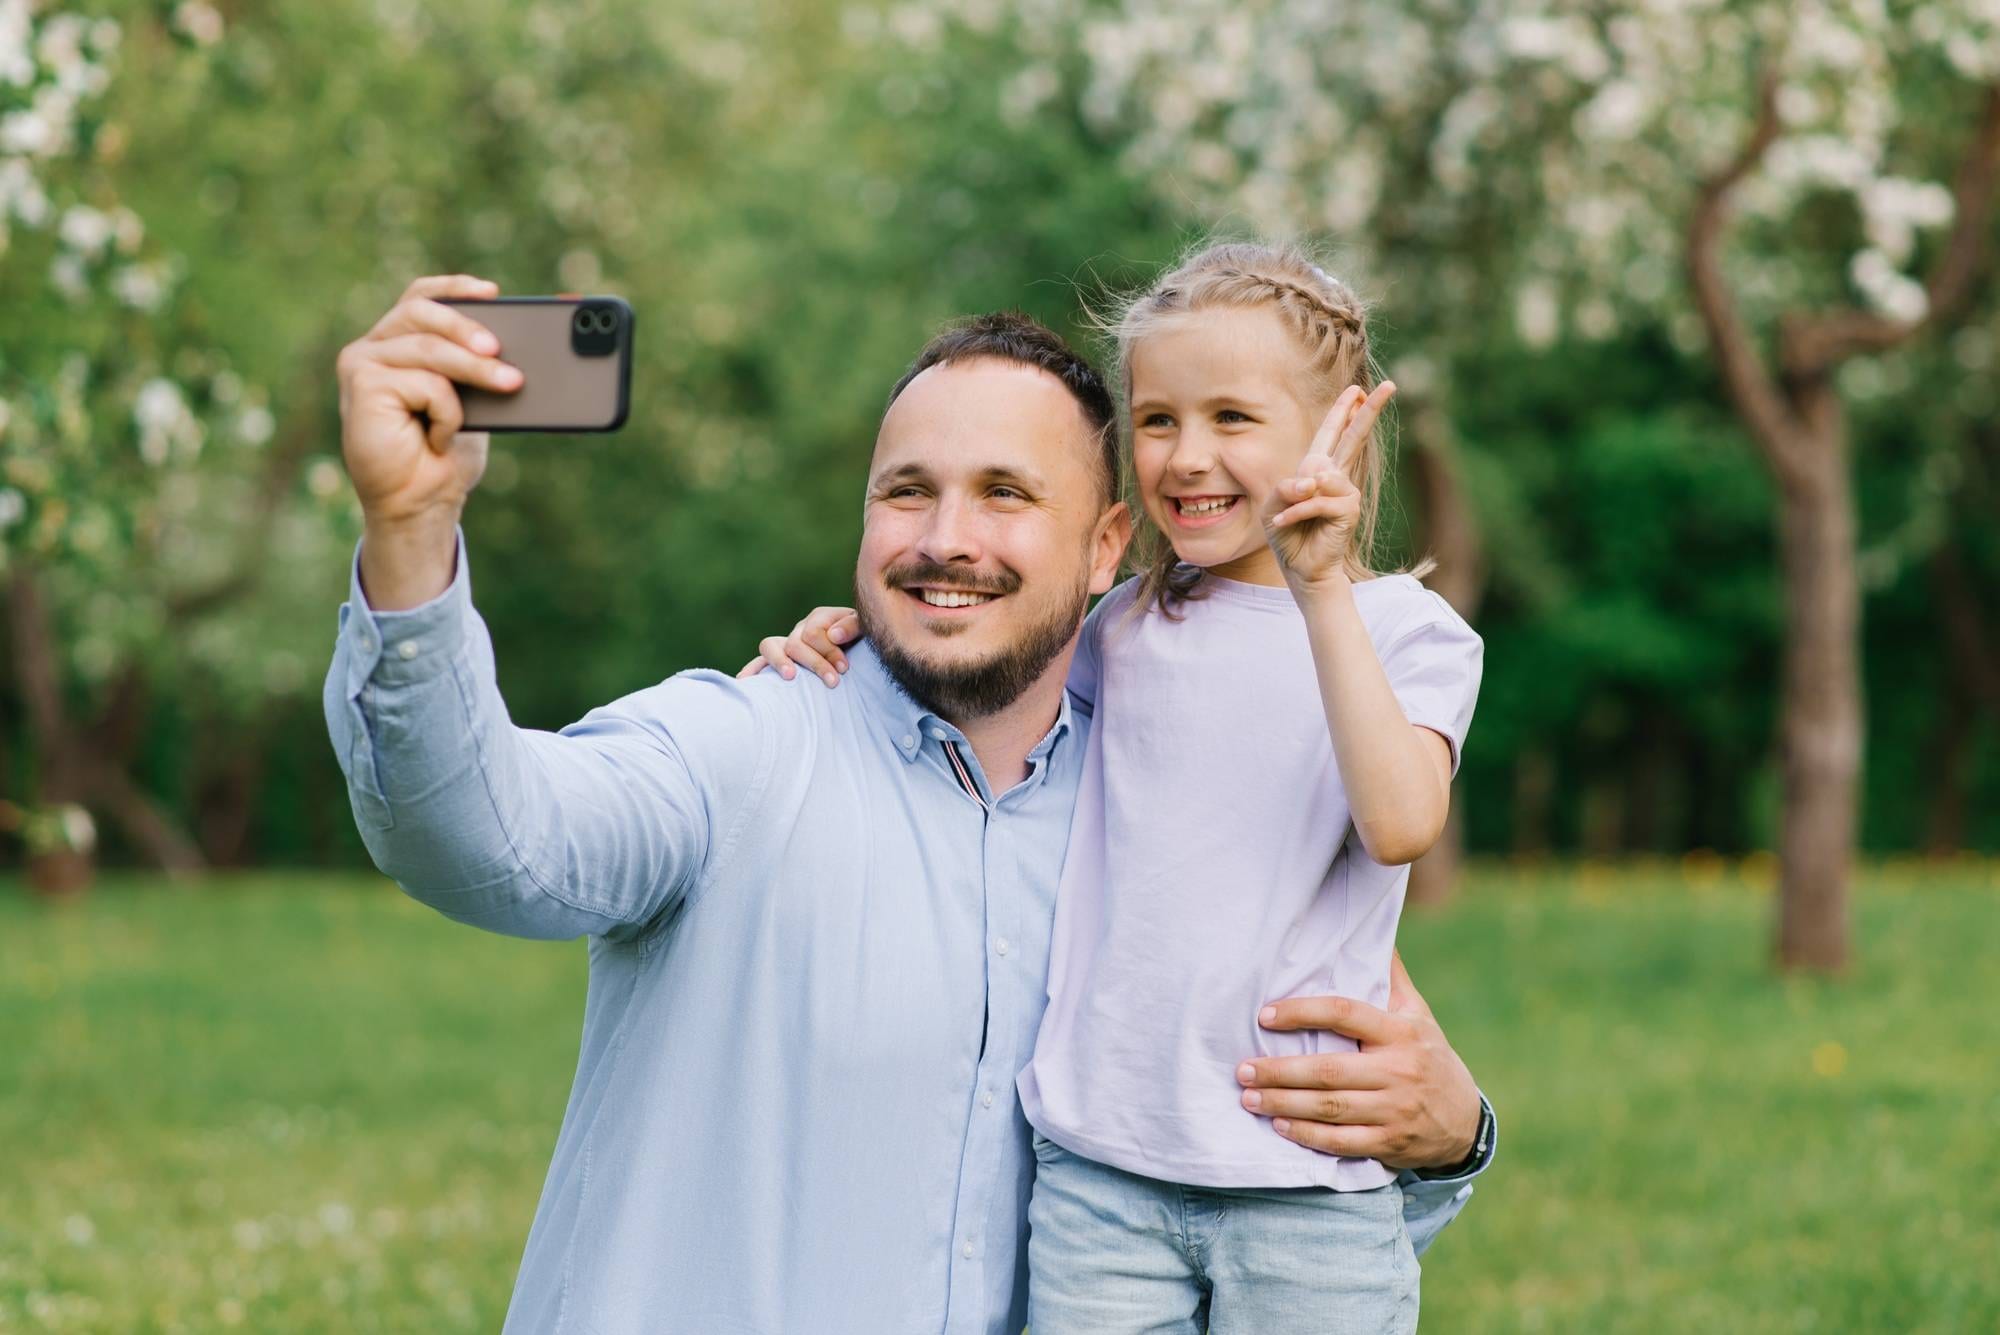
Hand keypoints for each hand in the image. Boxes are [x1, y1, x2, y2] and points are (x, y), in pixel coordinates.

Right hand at [336, 274, 522, 527]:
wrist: (421, 503)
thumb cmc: (447, 453)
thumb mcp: (477, 400)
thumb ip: (488, 364)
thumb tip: (540, 334)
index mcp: (400, 343)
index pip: (423, 297)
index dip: (455, 288)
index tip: (494, 293)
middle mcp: (375, 347)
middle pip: (423, 313)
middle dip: (469, 327)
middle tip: (504, 349)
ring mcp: (362, 362)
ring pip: (430, 348)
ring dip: (476, 370)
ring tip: (510, 384)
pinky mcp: (361, 384)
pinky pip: (425, 382)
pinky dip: (447, 412)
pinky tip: (439, 438)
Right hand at [737, 606, 862, 685]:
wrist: (861, 651)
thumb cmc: (864, 642)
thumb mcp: (865, 630)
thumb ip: (853, 625)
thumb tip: (833, 634)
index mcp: (820, 618)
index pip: (814, 632)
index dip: (829, 651)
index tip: (844, 669)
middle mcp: (801, 629)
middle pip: (796, 643)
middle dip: (816, 663)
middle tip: (834, 682)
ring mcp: (787, 643)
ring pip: (770, 646)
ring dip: (780, 662)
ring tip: (791, 677)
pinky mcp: (780, 660)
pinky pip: (760, 661)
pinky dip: (752, 670)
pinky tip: (745, 681)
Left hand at [1234, 950, 1479, 1170]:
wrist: (1466, 1121)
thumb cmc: (1429, 1057)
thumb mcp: (1418, 1016)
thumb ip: (1392, 978)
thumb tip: (1374, 934)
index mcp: (1400, 1032)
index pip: (1344, 1013)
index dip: (1302, 1012)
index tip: (1265, 1015)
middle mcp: (1397, 1070)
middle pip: (1328, 1070)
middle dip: (1280, 1071)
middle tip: (1243, 1069)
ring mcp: (1394, 1110)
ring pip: (1330, 1108)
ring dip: (1284, 1103)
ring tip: (1249, 1097)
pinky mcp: (1390, 1143)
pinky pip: (1341, 1141)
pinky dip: (1308, 1135)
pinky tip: (1280, 1126)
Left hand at [1263, 381, 1394, 594]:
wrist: (1300, 568)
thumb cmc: (1287, 535)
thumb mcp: (1274, 506)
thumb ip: (1287, 487)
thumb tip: (1315, 480)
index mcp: (1318, 470)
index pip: (1332, 435)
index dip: (1343, 411)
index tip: (1357, 389)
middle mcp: (1336, 478)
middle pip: (1354, 437)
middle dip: (1368, 410)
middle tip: (1390, 385)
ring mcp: (1346, 493)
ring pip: (1322, 477)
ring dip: (1296, 499)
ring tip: (1285, 516)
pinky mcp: (1349, 510)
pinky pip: (1318, 501)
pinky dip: (1298, 512)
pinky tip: (1285, 524)